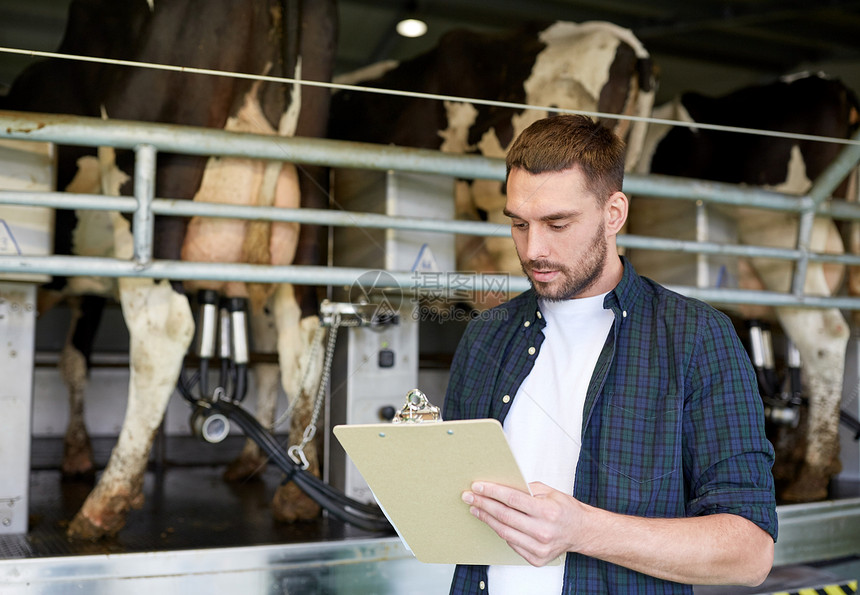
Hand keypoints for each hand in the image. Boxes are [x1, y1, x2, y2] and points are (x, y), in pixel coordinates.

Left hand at [462, 481, 587, 566]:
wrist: (581, 532)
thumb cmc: (566, 510)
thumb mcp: (550, 492)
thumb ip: (527, 489)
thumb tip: (502, 485)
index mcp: (548, 511)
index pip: (512, 499)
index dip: (492, 492)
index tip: (478, 486)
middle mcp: (543, 531)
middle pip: (504, 516)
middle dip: (483, 504)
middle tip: (469, 496)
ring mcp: (540, 547)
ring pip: (504, 532)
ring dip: (487, 519)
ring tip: (476, 508)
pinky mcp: (536, 558)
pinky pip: (512, 543)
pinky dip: (501, 531)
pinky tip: (493, 522)